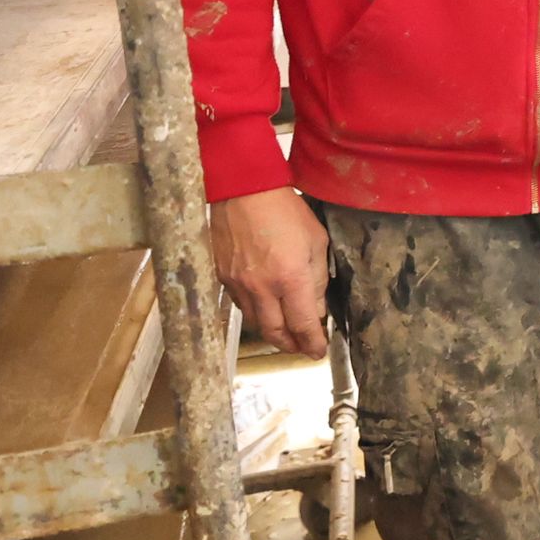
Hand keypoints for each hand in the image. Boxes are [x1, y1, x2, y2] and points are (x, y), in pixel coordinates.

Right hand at [211, 187, 330, 357]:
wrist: (242, 189)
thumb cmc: (284, 210)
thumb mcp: (316, 241)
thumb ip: (317, 279)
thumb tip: (316, 308)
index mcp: (290, 278)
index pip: (302, 325)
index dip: (312, 343)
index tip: (318, 351)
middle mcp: (262, 287)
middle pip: (275, 333)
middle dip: (291, 345)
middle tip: (302, 347)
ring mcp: (238, 283)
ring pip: (255, 322)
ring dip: (272, 331)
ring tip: (286, 331)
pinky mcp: (221, 276)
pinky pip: (239, 304)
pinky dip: (255, 312)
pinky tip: (265, 307)